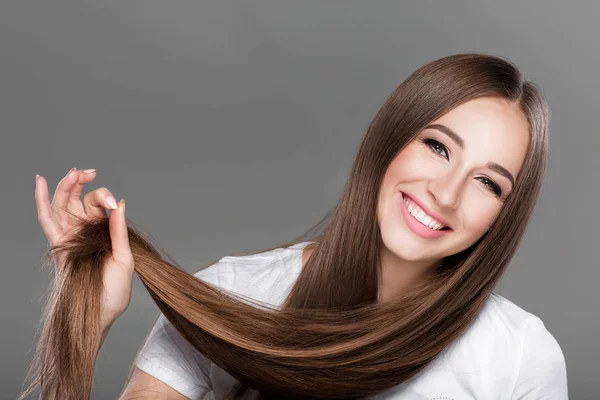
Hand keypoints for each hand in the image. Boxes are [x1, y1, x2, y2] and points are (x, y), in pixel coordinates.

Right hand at [35, 167, 133, 327]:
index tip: (112, 204)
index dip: (104, 198)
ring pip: (62, 205)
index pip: (100, 205)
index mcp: (104, 231)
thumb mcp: (124, 258)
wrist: (100, 314)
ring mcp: (70, 237)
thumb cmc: (115, 290)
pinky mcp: (59, 246)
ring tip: (73, 172)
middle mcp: (85, 231)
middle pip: (78, 199)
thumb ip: (118, 231)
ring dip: (65, 186)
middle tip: (89, 171)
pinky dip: (43, 201)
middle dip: (82, 182)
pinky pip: (47, 221)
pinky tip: (42, 182)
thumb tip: (119, 203)